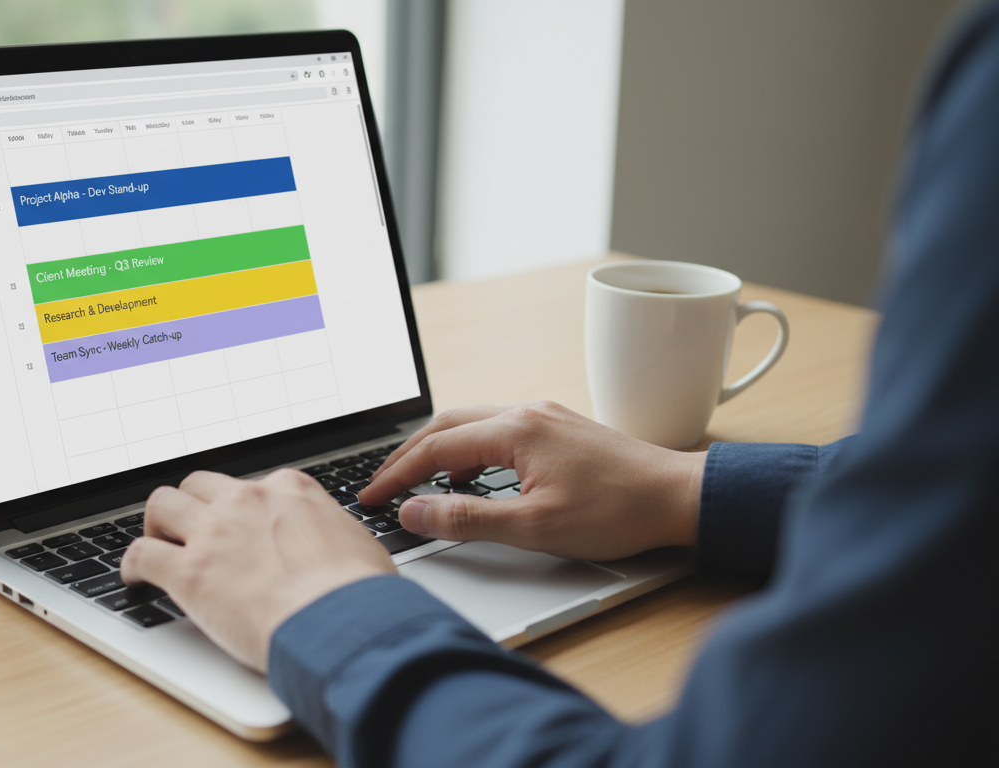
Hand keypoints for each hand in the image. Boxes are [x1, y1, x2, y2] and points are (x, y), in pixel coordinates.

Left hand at [121, 469, 396, 671]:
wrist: (342, 622)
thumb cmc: (359, 593)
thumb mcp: (356, 541)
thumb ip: (330, 534)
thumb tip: (334, 547)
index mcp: (289, 490)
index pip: (248, 485)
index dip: (238, 508)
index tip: (236, 524)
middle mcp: (247, 500)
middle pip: (199, 485)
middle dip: (191, 506)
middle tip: (190, 531)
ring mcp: (215, 532)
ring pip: (162, 505)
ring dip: (157, 525)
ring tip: (158, 545)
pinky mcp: (189, 572)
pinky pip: (140, 554)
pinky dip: (132, 565)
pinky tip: (136, 578)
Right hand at [357, 401, 704, 560]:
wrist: (679, 497)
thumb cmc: (618, 511)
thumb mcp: (535, 526)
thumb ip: (467, 518)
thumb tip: (415, 511)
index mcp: (515, 429)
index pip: (436, 448)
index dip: (397, 474)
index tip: (372, 497)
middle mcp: (526, 412)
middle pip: (447, 425)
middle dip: (408, 455)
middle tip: (383, 485)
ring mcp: (544, 416)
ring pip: (472, 423)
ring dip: (438, 449)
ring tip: (417, 480)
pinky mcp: (558, 428)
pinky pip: (496, 429)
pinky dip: (469, 448)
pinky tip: (470, 473)